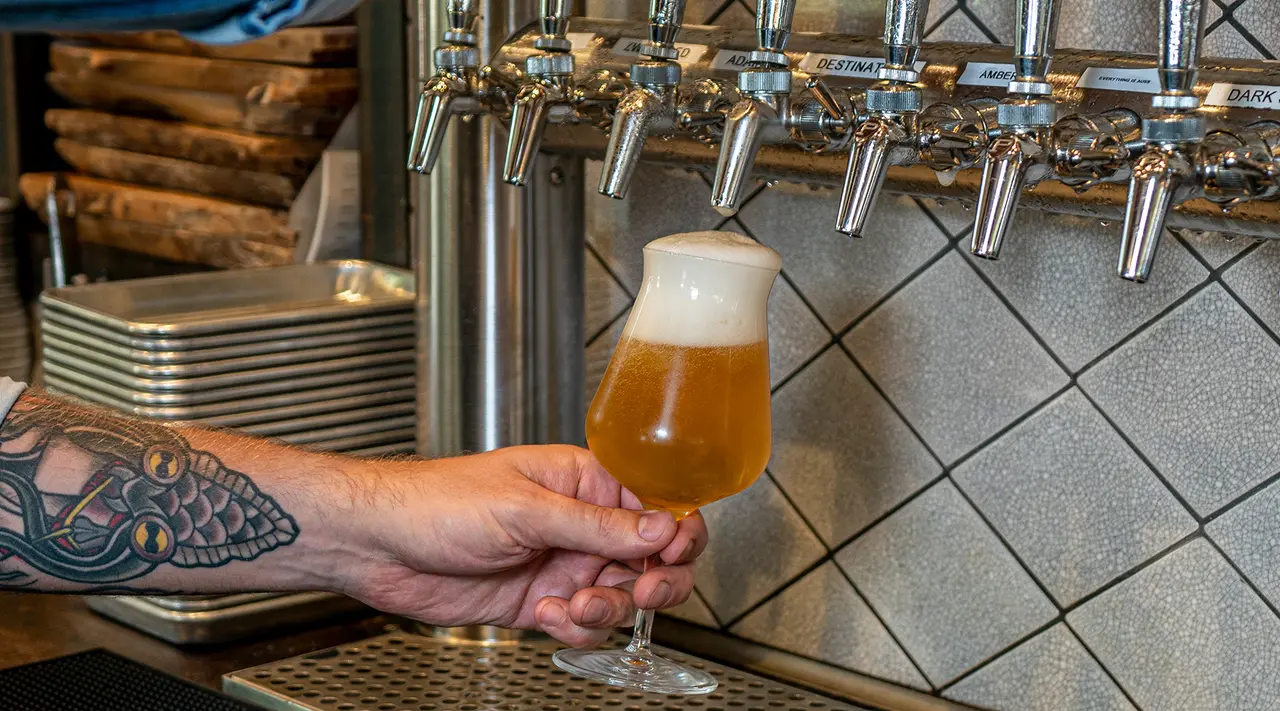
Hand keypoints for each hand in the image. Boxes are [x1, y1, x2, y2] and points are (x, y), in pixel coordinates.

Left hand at [334, 445, 706, 646]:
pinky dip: (573, 629)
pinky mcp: (541, 602)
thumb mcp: (525, 509)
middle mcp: (579, 524)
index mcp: (583, 482)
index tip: (674, 552)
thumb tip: (659, 527)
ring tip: (574, 604)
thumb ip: (595, 525)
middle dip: (655, 578)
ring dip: (608, 608)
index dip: (675, 529)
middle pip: (651, 556)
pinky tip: (544, 615)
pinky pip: (583, 624)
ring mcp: (562, 565)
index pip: (654, 503)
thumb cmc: (438, 502)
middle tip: (644, 590)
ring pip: (621, 597)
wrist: (380, 546)